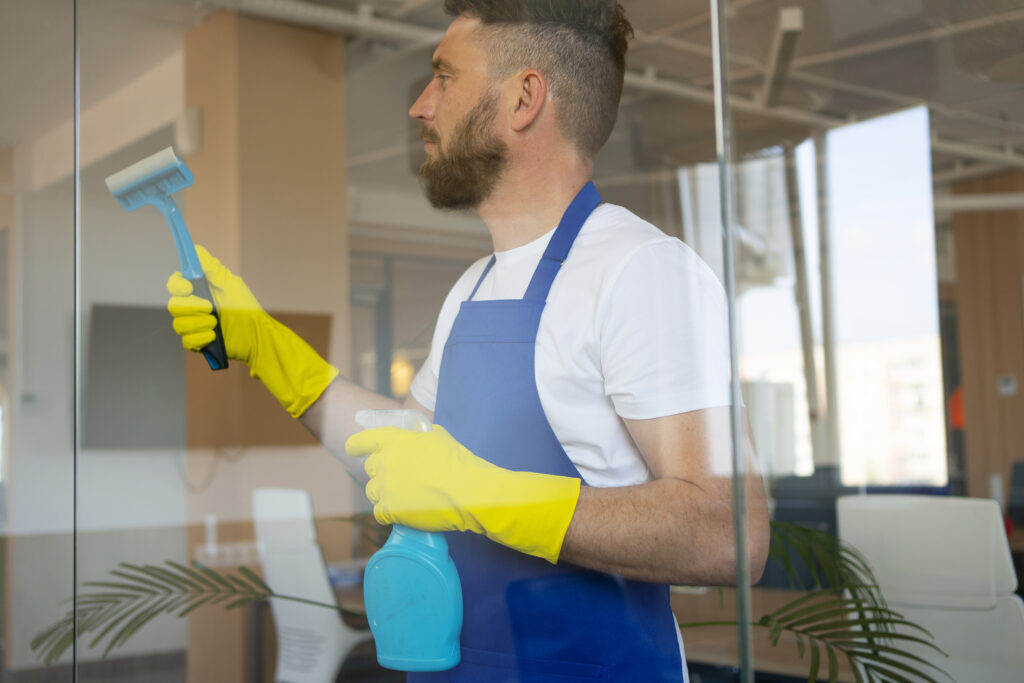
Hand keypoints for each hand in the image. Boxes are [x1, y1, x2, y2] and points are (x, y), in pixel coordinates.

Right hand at [166, 245, 262, 363]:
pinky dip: (201, 339)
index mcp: (199, 290)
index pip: (175, 284)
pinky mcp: (197, 341)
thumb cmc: (245, 307)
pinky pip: (187, 341)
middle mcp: (193, 306)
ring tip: (217, 325)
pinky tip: (214, 337)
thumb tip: (195, 249)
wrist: (256, 335)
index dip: (177, 286)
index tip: (189, 289)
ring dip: (200, 324)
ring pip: (179, 325)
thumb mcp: (230, 283)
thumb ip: (211, 268)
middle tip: (211, 309)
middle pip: (174, 305)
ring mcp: (194, 325)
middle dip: (193, 308)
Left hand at [345, 425, 580, 562]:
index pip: (361, 441)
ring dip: (384, 493)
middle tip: (401, 478)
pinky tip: (404, 511)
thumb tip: (412, 438)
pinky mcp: (390, 509)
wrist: (470, 491)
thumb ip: (417, 436)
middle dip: (382, 472)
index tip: (354, 450)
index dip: (356, 446)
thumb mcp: (437, 435)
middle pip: (370, 468)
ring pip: (372, 491)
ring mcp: (386, 486)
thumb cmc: (459, 462)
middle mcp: (386, 461)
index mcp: (394, 439)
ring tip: (405, 496)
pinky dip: (390, 513)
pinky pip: (379, 512)